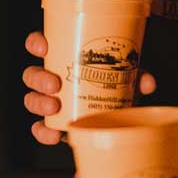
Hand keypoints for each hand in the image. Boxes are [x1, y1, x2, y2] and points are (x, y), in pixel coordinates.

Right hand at [22, 29, 156, 145]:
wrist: (118, 113)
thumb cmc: (116, 84)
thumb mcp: (127, 75)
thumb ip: (137, 75)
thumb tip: (147, 82)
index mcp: (63, 56)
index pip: (40, 43)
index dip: (36, 43)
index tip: (45, 47)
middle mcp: (52, 76)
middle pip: (32, 73)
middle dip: (39, 78)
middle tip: (55, 84)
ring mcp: (50, 100)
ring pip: (31, 98)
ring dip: (39, 102)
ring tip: (54, 107)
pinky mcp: (54, 123)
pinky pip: (40, 127)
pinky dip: (43, 131)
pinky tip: (53, 135)